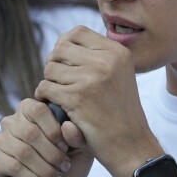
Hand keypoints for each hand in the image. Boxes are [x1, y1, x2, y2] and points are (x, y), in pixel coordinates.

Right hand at [0, 97, 95, 176]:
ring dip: (44, 169)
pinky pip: (13, 167)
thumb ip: (78, 135)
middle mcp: (12, 121)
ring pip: (23, 152)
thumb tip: (67, 127)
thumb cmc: (70, 163)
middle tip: (64, 167)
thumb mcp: (81, 148)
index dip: (53, 130)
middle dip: (51, 154)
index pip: (38, 110)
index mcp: (32, 110)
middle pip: (30, 133)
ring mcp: (0, 140)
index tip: (66, 147)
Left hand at [34, 26, 160, 176]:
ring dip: (49, 82)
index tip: (65, 63)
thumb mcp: (120, 74)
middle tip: (59, 81)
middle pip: (60, 48)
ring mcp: (91, 79)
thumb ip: (98, 56)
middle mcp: (106, 61)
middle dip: (54, 64)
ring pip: (50, 69)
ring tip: (58, 95)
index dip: (65, 45)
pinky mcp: (77, 98)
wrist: (131, 145)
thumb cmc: (120, 112)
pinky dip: (44, 97)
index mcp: (117, 52)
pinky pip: (45, 88)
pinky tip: (54, 106)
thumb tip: (65, 40)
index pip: (78, 32)